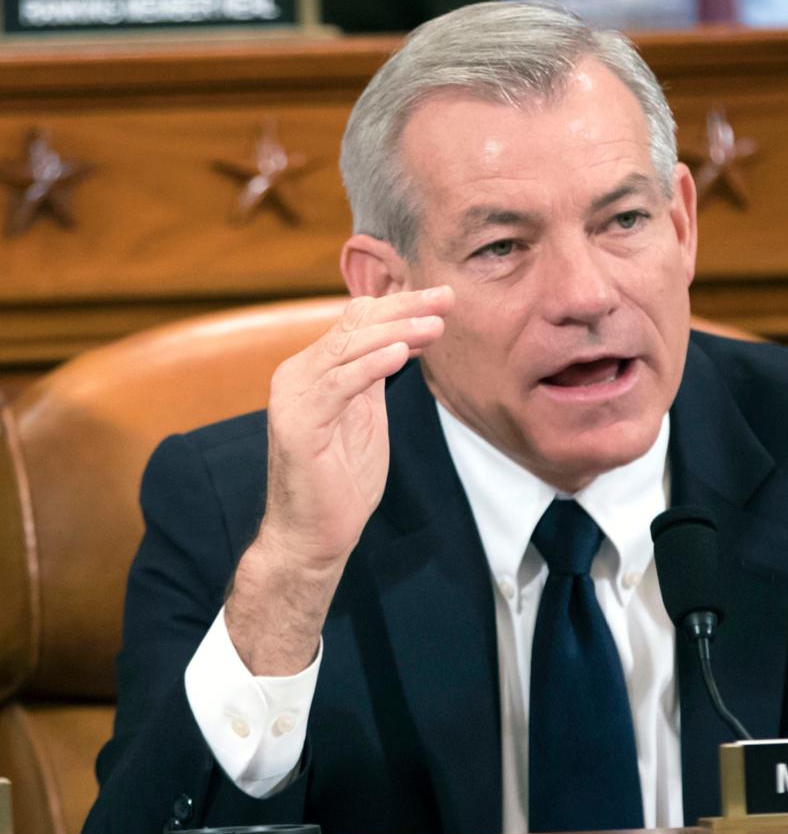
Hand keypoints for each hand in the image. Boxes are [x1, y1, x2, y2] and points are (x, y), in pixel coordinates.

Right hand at [226, 287, 452, 673]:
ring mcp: (294, 396)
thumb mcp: (366, 415)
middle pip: (355, 325)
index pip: (359, 322)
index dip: (401, 306)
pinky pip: (338, 385)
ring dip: (396, 332)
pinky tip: (400, 355)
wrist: (313, 535)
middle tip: (448, 298)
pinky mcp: (297, 424)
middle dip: (405, 309)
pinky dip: (369, 365)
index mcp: (315, 369)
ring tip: (437, 325)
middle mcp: (299, 374)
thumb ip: (374, 375)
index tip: (444, 298)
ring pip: (348, 348)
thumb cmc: (341, 479)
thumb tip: (400, 337)